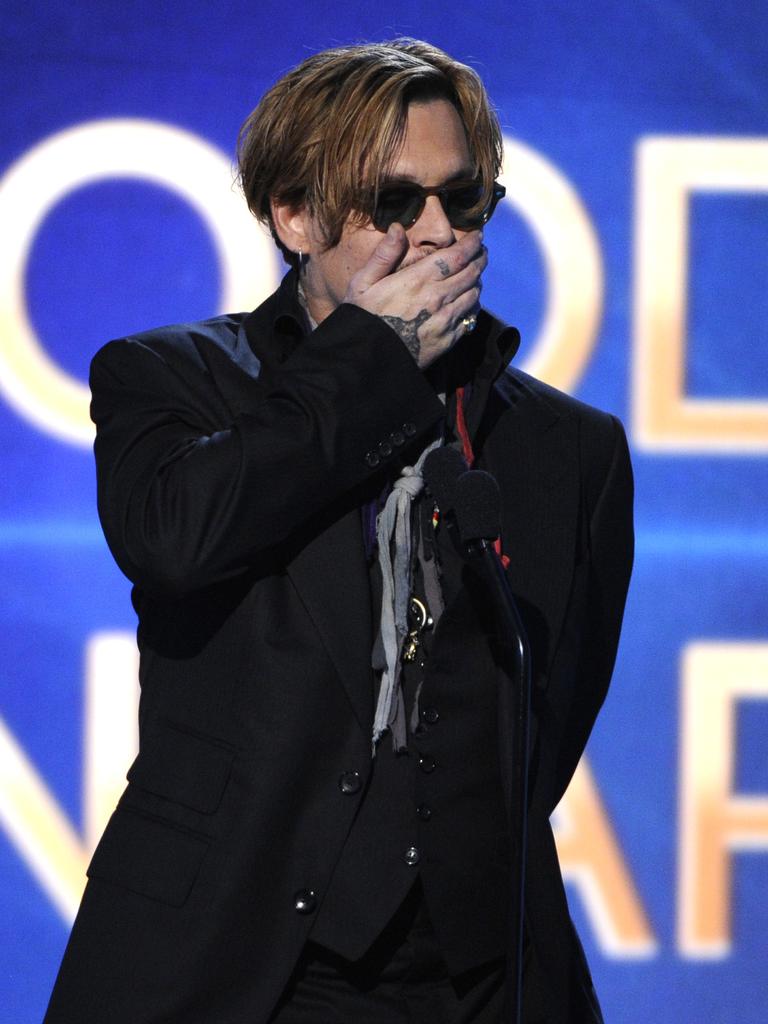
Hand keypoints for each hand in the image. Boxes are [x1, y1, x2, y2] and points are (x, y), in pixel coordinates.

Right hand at [342, 225, 486, 367]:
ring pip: (473, 295)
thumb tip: (397, 227)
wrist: (367, 361)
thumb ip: (383, 255)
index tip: (479, 237)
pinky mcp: (448, 341)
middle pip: (471, 273)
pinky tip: (470, 302)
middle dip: (479, 260)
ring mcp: (445, 321)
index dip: (472, 245)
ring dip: (477, 282)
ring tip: (476, 275)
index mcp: (419, 280)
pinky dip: (474, 306)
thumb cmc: (361, 319)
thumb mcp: (363, 283)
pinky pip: (470, 319)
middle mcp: (438, 298)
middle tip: (482, 253)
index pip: (456, 256)